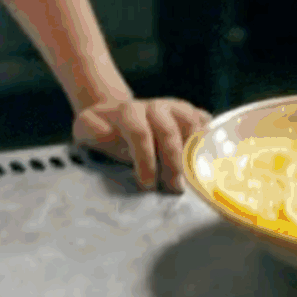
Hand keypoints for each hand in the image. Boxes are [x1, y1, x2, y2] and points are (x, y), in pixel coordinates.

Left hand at [75, 97, 208, 193]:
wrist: (117, 113)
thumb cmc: (102, 129)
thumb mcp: (86, 129)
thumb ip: (92, 132)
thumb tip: (109, 138)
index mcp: (129, 111)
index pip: (140, 133)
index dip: (145, 160)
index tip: (147, 186)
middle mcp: (156, 107)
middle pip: (168, 132)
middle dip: (172, 163)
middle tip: (174, 189)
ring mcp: (176, 108)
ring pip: (191, 123)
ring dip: (194, 152)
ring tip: (194, 178)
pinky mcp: (191, 113)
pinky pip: (206, 122)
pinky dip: (210, 140)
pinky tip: (209, 161)